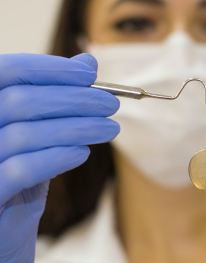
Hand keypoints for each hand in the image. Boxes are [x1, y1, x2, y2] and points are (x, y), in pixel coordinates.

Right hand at [0, 53, 119, 261]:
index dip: (51, 69)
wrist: (3, 227)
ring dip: (78, 128)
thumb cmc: (20, 170)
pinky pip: (22, 169)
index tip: (90, 75)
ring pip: (27, 134)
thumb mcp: (37, 129)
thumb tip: (87, 62)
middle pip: (21, 101)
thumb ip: (56, 95)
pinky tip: (83, 153)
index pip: (9, 71)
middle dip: (75, 100)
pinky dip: (58, 157)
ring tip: (110, 129)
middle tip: (111, 105)